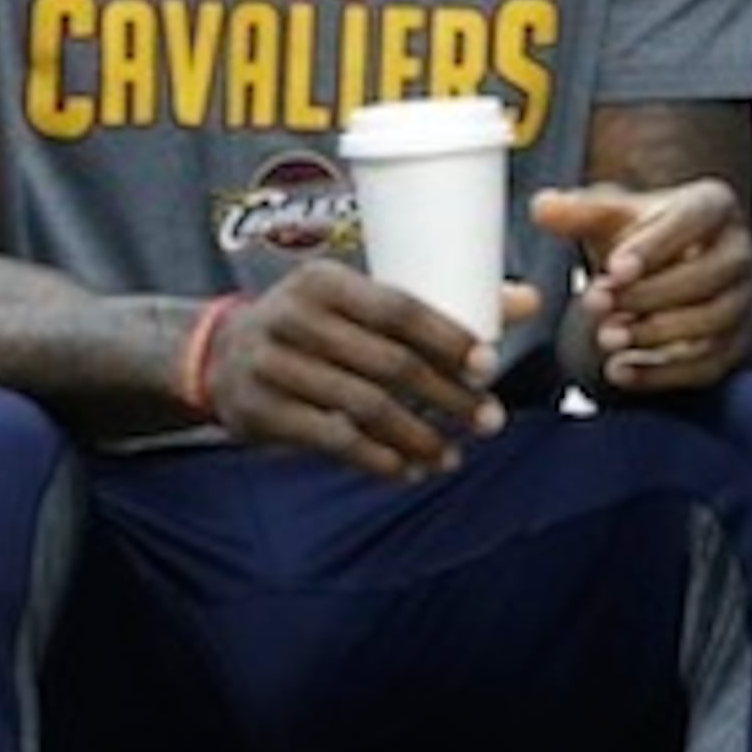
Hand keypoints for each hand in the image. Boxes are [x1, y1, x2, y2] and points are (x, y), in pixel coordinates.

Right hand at [197, 264, 531, 481]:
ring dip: (417, 436)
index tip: (489, 367)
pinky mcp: (259, 412)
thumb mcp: (359, 301)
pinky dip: (376, 459)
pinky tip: (407, 470)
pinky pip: (330, 440)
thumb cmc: (317, 324)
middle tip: (489, 421)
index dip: (446, 338)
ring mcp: (270, 366)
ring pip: (361, 407)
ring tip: (453, 455)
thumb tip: (531, 301)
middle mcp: (292, 316)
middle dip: (446, 395)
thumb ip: (438, 305)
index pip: (396, 307)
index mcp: (324, 280)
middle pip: (385, 362)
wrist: (219, 356)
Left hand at [526, 179, 751, 391]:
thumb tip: (543, 208)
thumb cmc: (647, 239)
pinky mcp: (738, 343)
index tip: (613, 270)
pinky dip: (663, 373)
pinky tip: (620, 372)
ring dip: (655, 334)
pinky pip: (709, 364)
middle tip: (597, 305)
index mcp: (713, 205)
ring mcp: (745, 300)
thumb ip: (579, 212)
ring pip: (713, 321)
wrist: (676, 273)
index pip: (693, 220)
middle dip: (649, 295)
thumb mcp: (613, 218)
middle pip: (707, 275)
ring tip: (606, 339)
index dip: (654, 247)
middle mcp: (739, 251)